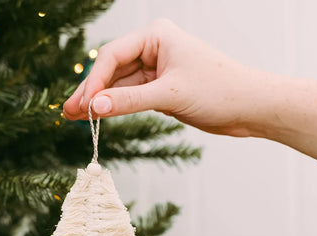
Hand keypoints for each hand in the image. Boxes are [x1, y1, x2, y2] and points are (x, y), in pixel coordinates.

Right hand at [63, 18, 261, 136]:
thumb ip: (130, 101)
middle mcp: (153, 49)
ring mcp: (156, 71)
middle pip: (112, 71)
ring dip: (99, 103)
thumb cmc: (219, 90)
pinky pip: (130, 98)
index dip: (95, 82)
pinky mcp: (160, 90)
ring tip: (73, 117)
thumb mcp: (170, 94)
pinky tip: (98, 116)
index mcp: (156, 36)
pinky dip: (115, 108)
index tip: (82, 106)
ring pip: (119, 86)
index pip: (113, 56)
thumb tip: (94, 108)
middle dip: (91, 92)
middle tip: (68, 112)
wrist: (249, 107)